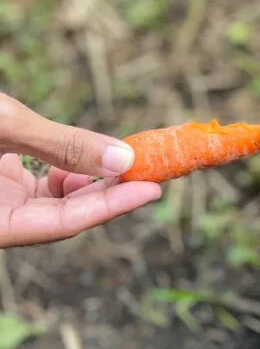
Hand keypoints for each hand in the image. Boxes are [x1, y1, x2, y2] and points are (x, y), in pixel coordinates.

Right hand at [0, 94, 160, 246]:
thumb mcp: (5, 124)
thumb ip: (61, 144)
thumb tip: (122, 159)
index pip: (64, 223)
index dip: (112, 206)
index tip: (153, 189)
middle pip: (65, 216)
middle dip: (111, 193)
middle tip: (154, 170)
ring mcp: (1, 202)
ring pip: (57, 203)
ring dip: (95, 182)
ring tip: (130, 161)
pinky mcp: (3, 184)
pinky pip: (44, 189)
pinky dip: (72, 171)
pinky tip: (93, 157)